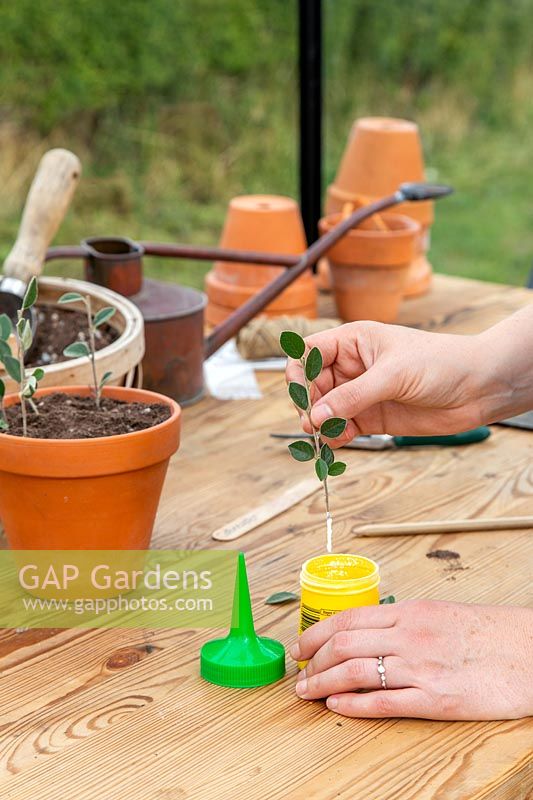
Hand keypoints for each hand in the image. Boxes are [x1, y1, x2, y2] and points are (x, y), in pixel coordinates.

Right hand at [285, 321, 492, 443]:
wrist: (478, 388)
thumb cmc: (441, 363)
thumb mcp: (392, 375)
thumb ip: (352, 397)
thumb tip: (316, 417)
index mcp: (353, 342)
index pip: (309, 353)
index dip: (299, 373)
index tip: (302, 396)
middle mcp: (352, 366)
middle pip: (311, 385)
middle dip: (308, 404)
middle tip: (313, 424)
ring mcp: (361, 393)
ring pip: (324, 410)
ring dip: (319, 425)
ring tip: (322, 437)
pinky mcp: (372, 417)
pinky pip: (341, 428)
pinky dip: (334, 437)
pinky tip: (338, 442)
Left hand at [290, 601, 532, 719]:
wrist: (528, 653)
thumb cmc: (486, 633)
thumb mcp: (438, 614)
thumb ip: (403, 622)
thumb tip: (367, 633)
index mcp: (410, 612)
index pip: (348, 619)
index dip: (316, 634)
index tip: (300, 647)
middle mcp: (410, 636)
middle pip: (344, 645)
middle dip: (313, 661)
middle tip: (299, 673)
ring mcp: (421, 668)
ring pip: (356, 673)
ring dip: (323, 683)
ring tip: (307, 693)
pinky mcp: (435, 700)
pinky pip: (384, 703)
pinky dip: (353, 704)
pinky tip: (336, 706)